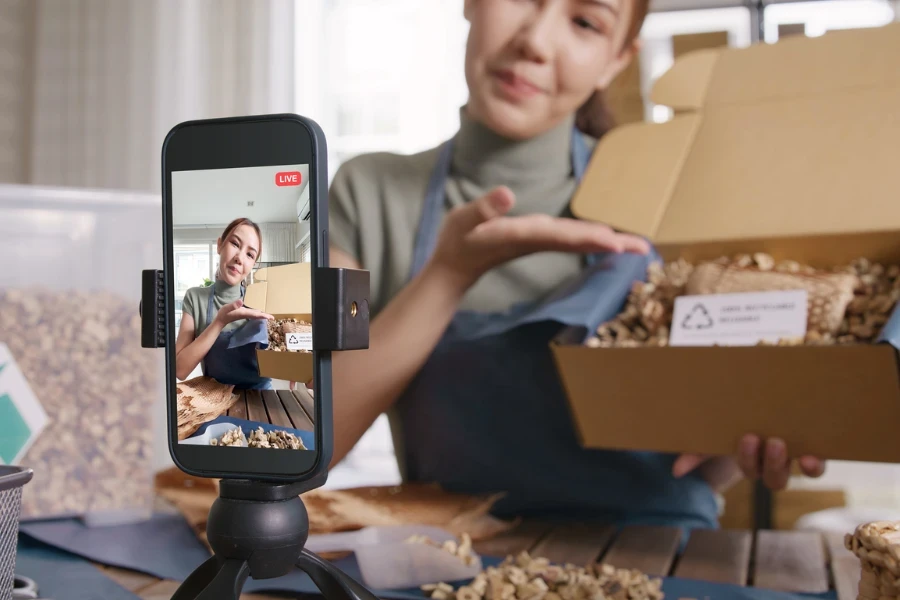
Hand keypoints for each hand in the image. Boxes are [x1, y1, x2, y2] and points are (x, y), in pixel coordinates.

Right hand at [215, 299, 273, 325]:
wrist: (220, 319)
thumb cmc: (223, 313)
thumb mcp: (227, 308)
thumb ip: (234, 305)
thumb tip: (241, 301)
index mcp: (244, 313)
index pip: (255, 314)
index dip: (263, 315)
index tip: (270, 317)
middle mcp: (246, 314)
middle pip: (257, 316)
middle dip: (265, 316)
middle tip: (272, 317)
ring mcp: (245, 314)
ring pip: (255, 315)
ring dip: (262, 315)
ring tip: (269, 315)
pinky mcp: (243, 313)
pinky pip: (252, 314)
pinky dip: (257, 313)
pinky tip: (259, 312)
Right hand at [426, 186, 650, 291]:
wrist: (456, 265)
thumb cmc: (459, 240)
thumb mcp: (465, 220)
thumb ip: (484, 209)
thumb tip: (507, 194)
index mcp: (521, 235)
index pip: (559, 236)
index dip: (587, 237)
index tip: (615, 242)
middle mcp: (537, 239)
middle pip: (579, 240)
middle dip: (611, 243)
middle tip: (644, 248)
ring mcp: (540, 240)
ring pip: (580, 240)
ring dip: (610, 242)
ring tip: (639, 246)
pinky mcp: (540, 238)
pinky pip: (574, 238)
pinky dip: (596, 237)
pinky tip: (612, 238)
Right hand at [672, 434, 825, 491]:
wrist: (760, 402)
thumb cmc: (732, 422)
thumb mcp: (714, 434)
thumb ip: (697, 451)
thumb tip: (676, 470)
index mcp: (752, 462)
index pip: (753, 471)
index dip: (751, 461)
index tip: (747, 438)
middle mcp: (774, 463)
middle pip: (774, 479)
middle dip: (769, 463)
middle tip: (764, 439)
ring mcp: (794, 455)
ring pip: (795, 472)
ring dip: (788, 463)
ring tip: (782, 443)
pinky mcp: (811, 446)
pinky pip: (817, 463)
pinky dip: (814, 463)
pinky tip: (812, 454)